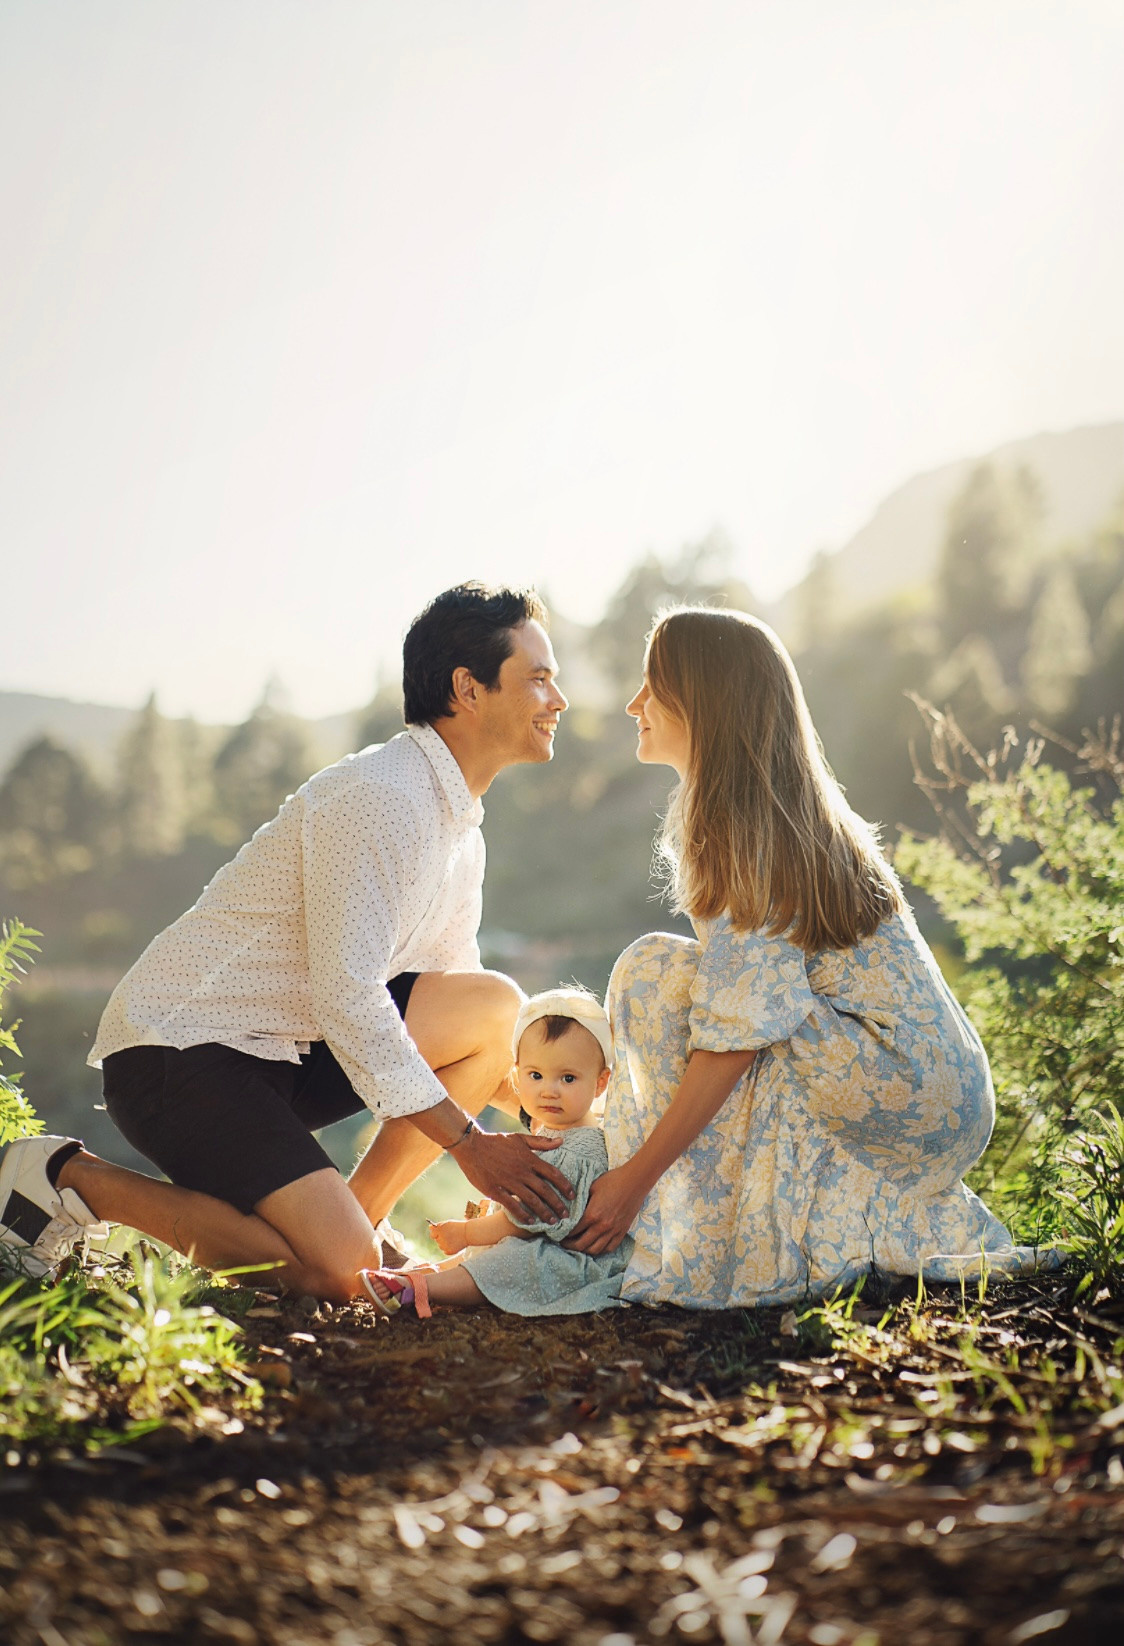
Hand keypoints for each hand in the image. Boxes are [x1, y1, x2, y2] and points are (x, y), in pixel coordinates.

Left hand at [428, 1218, 466, 1255]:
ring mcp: (444, 1246)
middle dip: (441, 1238)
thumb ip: (438, 1226)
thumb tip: (430, 1227)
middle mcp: (440, 1238)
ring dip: (444, 1243)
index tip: (442, 1232)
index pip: (432, 1235)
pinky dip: (448, 1248)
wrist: (469, 1233)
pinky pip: (445, 1251)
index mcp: (439, 1230)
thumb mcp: (447, 1223)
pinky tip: (455, 1244)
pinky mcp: (448, 1252)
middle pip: (437, 1240)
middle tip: (450, 1235)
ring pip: (441, 1246)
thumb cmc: (458, 1227)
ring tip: (454, 1239)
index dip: (437, 1234)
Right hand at [455, 1129, 572, 1223]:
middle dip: (557, 1204)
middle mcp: (522, 1171)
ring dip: (544, 1212)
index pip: (553, 1173)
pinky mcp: (495, 1190)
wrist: (471, 1145)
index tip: (572, 1196)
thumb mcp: (520, 1138)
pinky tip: (530, 1221)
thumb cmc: (496, 1141)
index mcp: (529, 1159)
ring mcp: (508, 1181)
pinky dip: (522, 1214)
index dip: (565, 1186)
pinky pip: (512, 1205)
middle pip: (545, 1190)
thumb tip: (561, 1141)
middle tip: (566, 1216)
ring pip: (531, 1200)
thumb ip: (541, 1142)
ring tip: (552, 1222)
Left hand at [563, 1165, 646, 1254]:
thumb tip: (571, 1208)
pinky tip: (594, 1246)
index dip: (563, 1234)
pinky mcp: (622, 1232)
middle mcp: (602, 1226)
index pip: (573, 1231)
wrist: (635, 1181)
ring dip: (584, 1250)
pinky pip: (609, 1248)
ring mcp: (613, 1231)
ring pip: (595, 1250)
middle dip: (569, 1245)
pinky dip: (600, 1250)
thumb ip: (581, 1201)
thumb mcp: (592, 1188)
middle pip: (581, 1244)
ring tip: (577, 1246)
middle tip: (563, 1243)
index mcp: (592, 1214)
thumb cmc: (612, 1181)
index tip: (558, 1233)